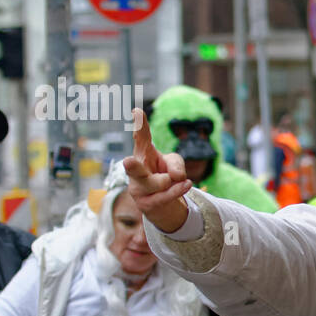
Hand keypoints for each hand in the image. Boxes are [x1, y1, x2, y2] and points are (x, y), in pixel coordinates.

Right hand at [123, 107, 191, 233]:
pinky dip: (176, 191)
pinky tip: (186, 184)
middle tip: (128, 161)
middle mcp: (136, 170)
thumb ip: (176, 163)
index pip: (141, 138)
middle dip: (132, 165)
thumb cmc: (166, 176)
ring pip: (152, 184)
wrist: (164, 204)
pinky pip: (163, 196)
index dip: (139, 126)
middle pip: (133, 168)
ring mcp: (137, 188)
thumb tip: (175, 177)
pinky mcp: (145, 204)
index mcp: (143, 153)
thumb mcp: (175, 163)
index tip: (137, 112)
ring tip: (170, 180)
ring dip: (165, 182)